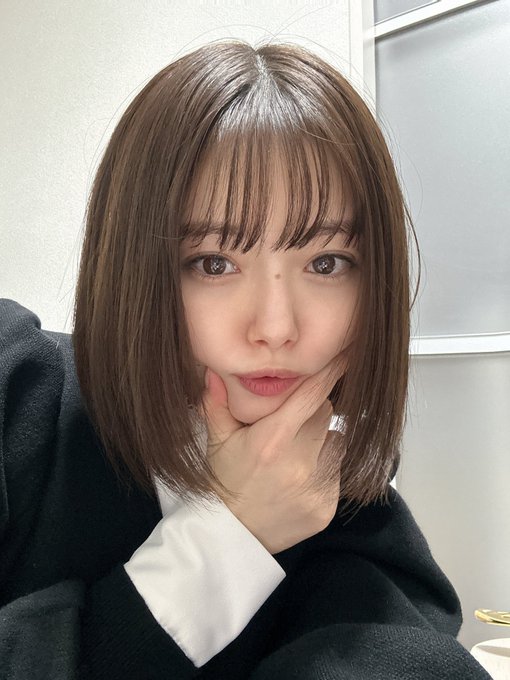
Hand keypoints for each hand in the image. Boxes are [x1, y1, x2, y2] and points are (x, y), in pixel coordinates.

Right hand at [200, 363, 341, 553]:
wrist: (231, 537)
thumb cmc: (224, 483)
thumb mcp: (216, 442)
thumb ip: (217, 404)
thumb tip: (214, 371)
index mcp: (272, 440)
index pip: (311, 395)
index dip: (330, 372)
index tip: (345, 354)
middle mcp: (298, 462)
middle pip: (325, 413)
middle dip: (312, 411)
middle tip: (291, 424)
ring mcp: (316, 487)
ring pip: (336, 441)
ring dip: (321, 440)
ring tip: (294, 455)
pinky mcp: (327, 507)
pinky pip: (337, 471)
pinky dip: (324, 469)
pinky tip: (299, 479)